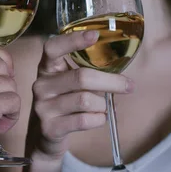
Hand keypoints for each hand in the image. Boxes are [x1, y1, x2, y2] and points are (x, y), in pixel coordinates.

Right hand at [31, 30, 133, 161]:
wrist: (45, 136)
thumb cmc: (65, 102)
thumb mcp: (68, 82)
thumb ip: (86, 71)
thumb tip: (120, 70)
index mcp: (47, 68)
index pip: (53, 48)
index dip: (73, 40)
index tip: (95, 35)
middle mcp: (42, 85)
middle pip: (81, 77)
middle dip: (111, 81)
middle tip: (129, 85)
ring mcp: (43, 107)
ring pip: (85, 100)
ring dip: (102, 104)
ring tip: (104, 107)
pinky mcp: (49, 128)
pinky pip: (83, 121)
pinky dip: (98, 119)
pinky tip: (99, 118)